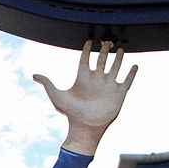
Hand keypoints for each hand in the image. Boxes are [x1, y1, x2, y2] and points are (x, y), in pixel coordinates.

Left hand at [33, 40, 136, 154]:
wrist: (85, 126)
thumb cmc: (70, 113)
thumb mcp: (57, 95)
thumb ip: (47, 84)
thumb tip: (34, 75)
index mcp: (83, 79)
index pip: (85, 60)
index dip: (86, 51)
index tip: (88, 41)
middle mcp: (96, 80)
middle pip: (101, 60)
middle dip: (104, 50)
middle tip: (107, 41)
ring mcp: (108, 86)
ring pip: (115, 67)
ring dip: (118, 59)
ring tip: (121, 49)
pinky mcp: (119, 93)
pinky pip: (127, 80)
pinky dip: (131, 73)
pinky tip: (134, 65)